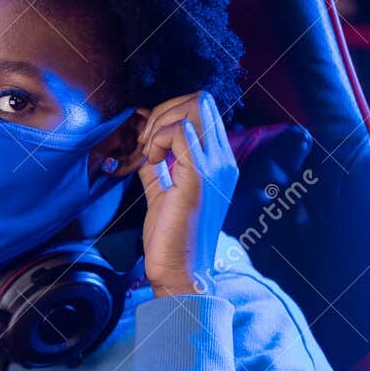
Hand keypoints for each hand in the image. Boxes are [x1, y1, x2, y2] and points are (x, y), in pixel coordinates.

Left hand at [135, 91, 237, 296]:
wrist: (179, 270)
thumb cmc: (171, 237)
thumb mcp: (162, 194)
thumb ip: (158, 169)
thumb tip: (145, 149)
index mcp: (218, 162)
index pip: (202, 111)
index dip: (170, 115)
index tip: (148, 142)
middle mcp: (223, 159)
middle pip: (202, 100)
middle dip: (165, 111)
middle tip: (147, 142)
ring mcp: (215, 167)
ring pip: (194, 108)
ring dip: (161, 123)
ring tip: (149, 151)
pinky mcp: (199, 178)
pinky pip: (181, 133)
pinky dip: (159, 139)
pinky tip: (152, 160)